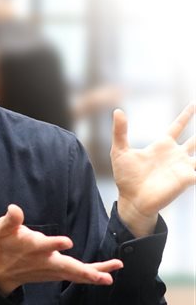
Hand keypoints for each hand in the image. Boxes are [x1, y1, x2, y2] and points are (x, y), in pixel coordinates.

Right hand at [0, 205, 122, 295]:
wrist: (4, 270)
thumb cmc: (6, 245)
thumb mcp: (2, 229)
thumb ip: (10, 219)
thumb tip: (14, 208)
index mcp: (33, 248)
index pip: (45, 246)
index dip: (55, 244)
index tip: (67, 242)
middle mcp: (46, 261)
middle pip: (67, 267)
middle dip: (84, 272)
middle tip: (100, 276)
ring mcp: (54, 270)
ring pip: (76, 274)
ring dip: (94, 275)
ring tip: (111, 273)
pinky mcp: (59, 274)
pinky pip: (78, 276)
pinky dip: (93, 275)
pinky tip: (108, 273)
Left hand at [111, 104, 195, 236]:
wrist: (131, 200)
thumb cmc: (125, 177)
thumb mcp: (119, 151)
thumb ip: (120, 131)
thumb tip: (117, 111)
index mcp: (162, 146)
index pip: (178, 127)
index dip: (186, 116)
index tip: (194, 104)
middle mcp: (175, 155)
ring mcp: (183, 167)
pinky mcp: (187, 178)